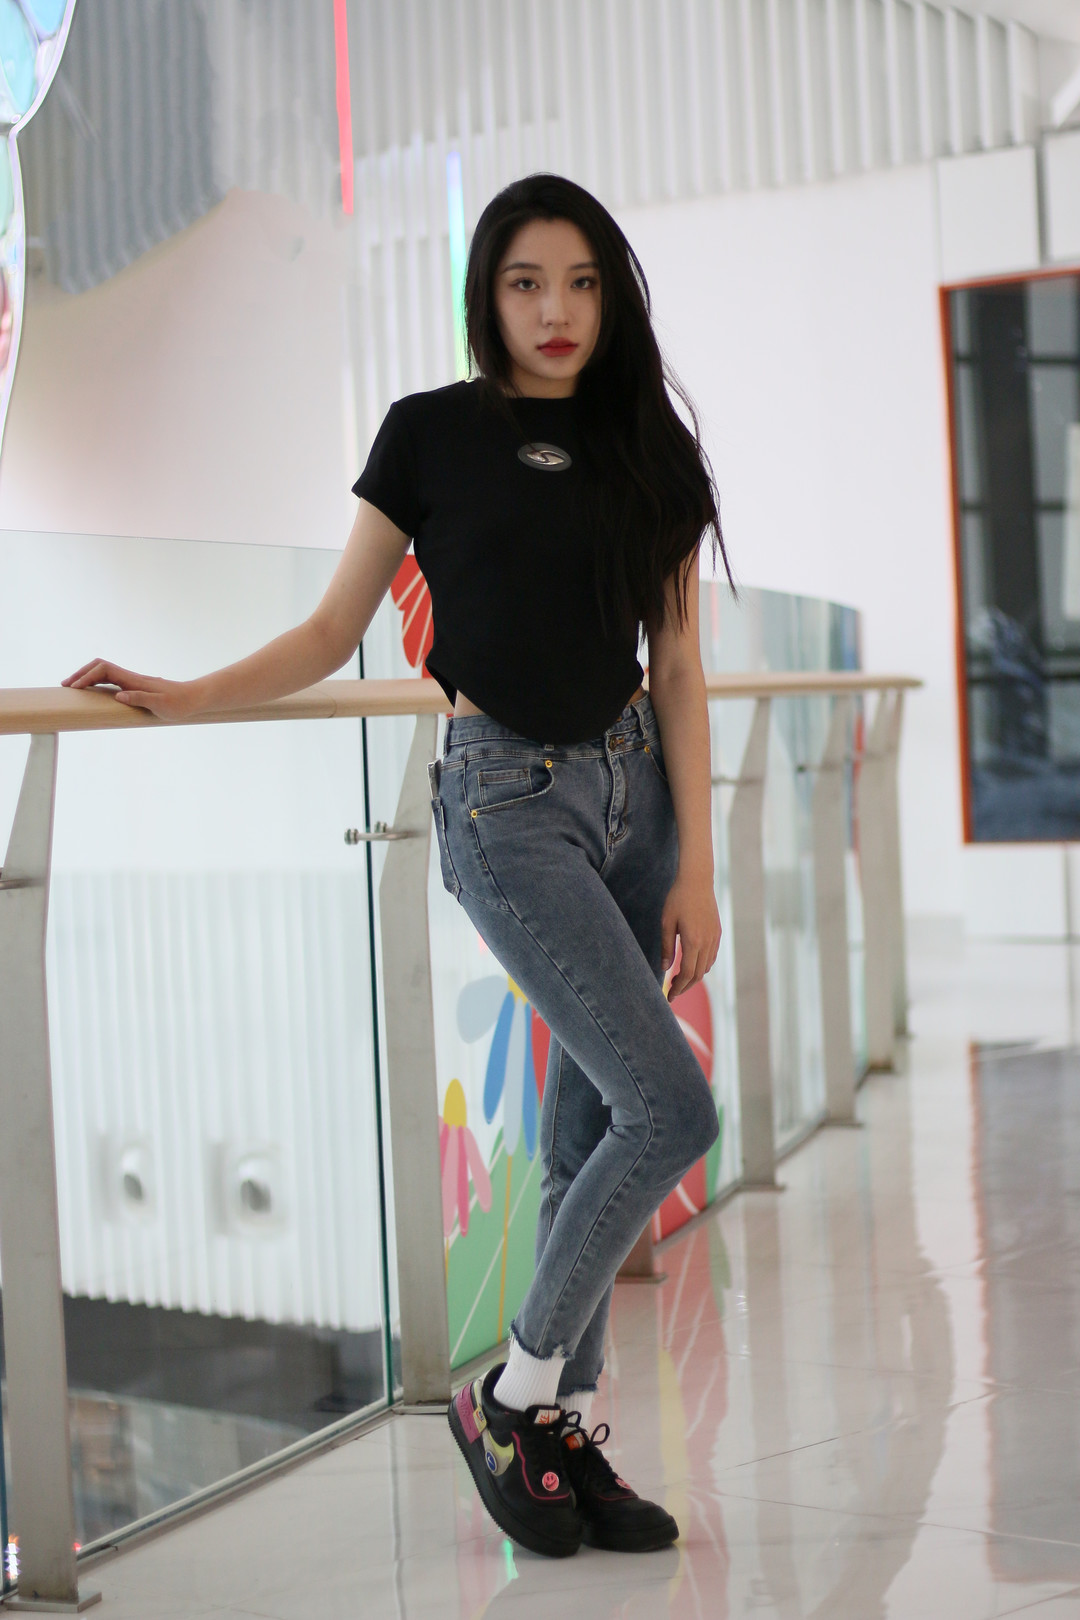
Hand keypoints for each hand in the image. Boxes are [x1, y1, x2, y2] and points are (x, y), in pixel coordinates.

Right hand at [62, 659, 200, 720]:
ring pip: (104, 672)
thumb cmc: (179, 703)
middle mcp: (131, 677)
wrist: (193, 698)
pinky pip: (111, 680)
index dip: (87, 676)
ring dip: (87, 677)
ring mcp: (132, 681)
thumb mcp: (160, 705)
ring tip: (73, 687)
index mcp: (134, 680)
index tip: (75, 688)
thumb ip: (140, 699)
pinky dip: (97, 681)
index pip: (104, 670)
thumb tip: (118, 695)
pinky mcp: (135, 687)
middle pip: (100, 667)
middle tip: (65, 685)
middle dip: (81, 673)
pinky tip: (92, 691)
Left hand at [661, 869, 720, 998]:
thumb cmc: (678, 899)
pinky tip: (692, 964)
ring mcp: (714, 938)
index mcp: (693, 941)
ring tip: (679, 979)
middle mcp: (707, 943)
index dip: (678, 987)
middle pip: (698, 974)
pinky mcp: (717, 932)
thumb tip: (664, 968)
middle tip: (673, 992)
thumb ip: (666, 947)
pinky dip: (702, 966)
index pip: (687, 973)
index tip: (669, 995)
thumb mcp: (666, 923)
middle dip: (685, 986)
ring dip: (694, 977)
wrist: (697, 880)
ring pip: (706, 967)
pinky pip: (711, 956)